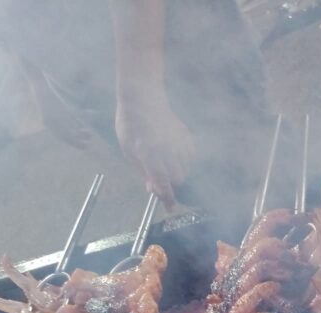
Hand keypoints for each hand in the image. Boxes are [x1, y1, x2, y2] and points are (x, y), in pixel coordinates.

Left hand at [116, 91, 195, 208]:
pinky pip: (191, 155)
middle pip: (179, 178)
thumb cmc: (130, 124)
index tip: (170, 208)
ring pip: (186, 167)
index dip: (167, 198)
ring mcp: (178, 141)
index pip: (163, 183)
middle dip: (171, 181)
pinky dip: (185, 158)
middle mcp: (167, 150)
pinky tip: (174, 150)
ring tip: (166, 160)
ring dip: (178, 169)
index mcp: (149, 155)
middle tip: (162, 176)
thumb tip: (153, 188)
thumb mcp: (128, 150)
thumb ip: (143, 170)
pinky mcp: (186, 134)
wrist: (142, 97)